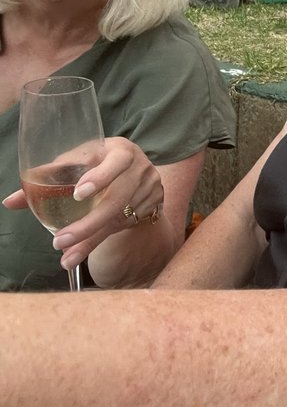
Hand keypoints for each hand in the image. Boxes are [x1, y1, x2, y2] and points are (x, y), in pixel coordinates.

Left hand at [3, 137, 163, 268]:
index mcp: (122, 150)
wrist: (133, 169)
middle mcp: (140, 169)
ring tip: (66, 256)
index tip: (77, 194)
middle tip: (60, 240)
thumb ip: (46, 178)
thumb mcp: (75, 163)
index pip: (116, 163)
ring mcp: (149, 189)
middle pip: (118, 199)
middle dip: (88, 224)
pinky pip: (125, 227)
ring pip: (120, 219)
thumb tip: (10, 202)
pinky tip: (80, 253)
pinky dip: (100, 241)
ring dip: (91, 239)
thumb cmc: (96, 161)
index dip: (100, 178)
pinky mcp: (152, 206)